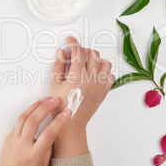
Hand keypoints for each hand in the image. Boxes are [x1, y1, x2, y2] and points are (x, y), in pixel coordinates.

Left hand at [0, 97, 71, 165]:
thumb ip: (49, 148)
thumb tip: (56, 131)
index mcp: (34, 155)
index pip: (48, 134)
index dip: (59, 122)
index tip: (67, 113)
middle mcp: (22, 146)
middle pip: (34, 120)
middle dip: (46, 107)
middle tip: (56, 100)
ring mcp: (14, 140)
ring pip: (24, 117)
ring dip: (36, 105)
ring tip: (46, 99)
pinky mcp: (9, 136)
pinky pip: (19, 121)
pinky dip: (29, 112)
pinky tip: (36, 108)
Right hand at [50, 36, 113, 157]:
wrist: (71, 125)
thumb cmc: (61, 107)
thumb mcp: (55, 84)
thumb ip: (59, 66)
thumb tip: (62, 53)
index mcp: (78, 76)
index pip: (78, 52)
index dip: (73, 43)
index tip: (70, 40)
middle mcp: (91, 79)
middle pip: (92, 54)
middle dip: (83, 50)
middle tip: (75, 53)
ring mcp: (100, 85)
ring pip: (104, 63)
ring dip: (96, 59)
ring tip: (87, 62)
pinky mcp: (104, 92)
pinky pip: (110, 76)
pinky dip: (104, 71)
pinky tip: (95, 73)